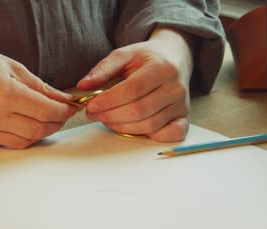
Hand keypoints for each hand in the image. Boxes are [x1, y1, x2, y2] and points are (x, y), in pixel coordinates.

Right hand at [0, 33, 76, 148]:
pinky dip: (19, 135)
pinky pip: (6, 143)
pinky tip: (18, 121)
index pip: (46, 111)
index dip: (63, 112)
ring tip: (41, 118)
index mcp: (4, 93)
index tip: (70, 108)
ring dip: (38, 132)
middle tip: (59, 115)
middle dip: (55, 124)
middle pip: (38, 131)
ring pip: (24, 141)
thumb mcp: (12, 67)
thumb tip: (64, 100)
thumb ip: (41, 87)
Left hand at [77, 28, 194, 141]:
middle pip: (139, 110)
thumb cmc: (146, 58)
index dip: (108, 101)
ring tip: (107, 119)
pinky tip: (134, 128)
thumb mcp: (124, 55)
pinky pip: (171, 135)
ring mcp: (181, 104)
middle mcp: (175, 87)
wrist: (175, 58)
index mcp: (161, 68)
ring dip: (122, 127)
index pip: (132, 90)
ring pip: (149, 125)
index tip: (90, 105)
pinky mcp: (183, 117)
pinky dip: (151, 136)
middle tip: (94, 114)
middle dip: (111, 116)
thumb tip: (83, 86)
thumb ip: (102, 69)